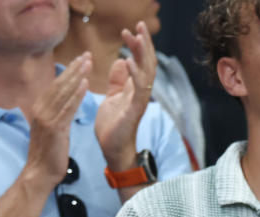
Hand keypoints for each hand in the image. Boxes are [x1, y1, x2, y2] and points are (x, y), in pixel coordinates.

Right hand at [27, 53, 90, 187]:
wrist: (40, 173)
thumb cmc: (48, 153)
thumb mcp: (51, 129)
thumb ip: (56, 114)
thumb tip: (64, 102)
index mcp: (40, 108)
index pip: (56, 85)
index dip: (69, 71)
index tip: (80, 59)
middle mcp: (41, 109)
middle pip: (59, 84)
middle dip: (74, 68)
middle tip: (87, 55)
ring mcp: (46, 118)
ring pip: (63, 92)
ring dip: (77, 76)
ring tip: (88, 63)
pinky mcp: (54, 128)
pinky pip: (67, 108)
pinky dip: (76, 95)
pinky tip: (85, 84)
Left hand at [95, 21, 157, 169]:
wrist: (112, 149)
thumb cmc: (113, 125)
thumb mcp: (112, 96)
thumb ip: (117, 80)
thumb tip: (121, 61)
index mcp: (134, 88)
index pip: (140, 61)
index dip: (139, 45)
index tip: (133, 29)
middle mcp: (140, 92)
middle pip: (147, 63)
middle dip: (144, 43)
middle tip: (140, 25)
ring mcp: (139, 100)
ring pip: (146, 72)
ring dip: (142, 53)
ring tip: (137, 36)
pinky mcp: (134, 110)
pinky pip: (138, 90)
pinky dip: (135, 75)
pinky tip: (129, 61)